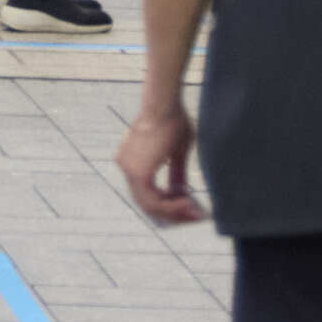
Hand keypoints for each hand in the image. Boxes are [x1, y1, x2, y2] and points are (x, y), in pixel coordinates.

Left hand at [115, 97, 204, 225]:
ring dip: (175, 213)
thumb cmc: (173, 120)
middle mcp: (126, 166)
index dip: (166, 203)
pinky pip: (155, 201)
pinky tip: (189, 204)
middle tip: (194, 216)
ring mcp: (129, 171)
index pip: (145, 190)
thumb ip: (176, 173)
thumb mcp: (176, 151)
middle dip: (172, 213)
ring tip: (196, 212)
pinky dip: (173, 207)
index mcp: (131, 159)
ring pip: (151, 205)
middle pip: (147, 202)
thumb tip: (181, 193)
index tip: (187, 207)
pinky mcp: (139, 174)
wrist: (164, 105)